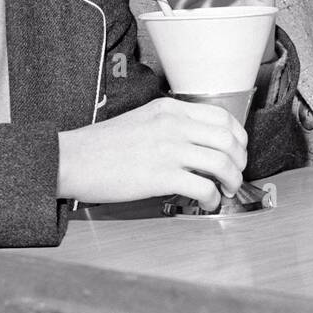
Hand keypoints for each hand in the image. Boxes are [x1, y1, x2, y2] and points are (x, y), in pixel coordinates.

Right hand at [57, 97, 247, 210]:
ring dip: (231, 180)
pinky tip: (206, 203)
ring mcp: (169, 149)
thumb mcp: (142, 120)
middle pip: (229, 139)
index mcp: (170, 109)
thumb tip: (198, 146)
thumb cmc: (102, 146)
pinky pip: (203, 187)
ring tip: (225, 191)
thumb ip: (171, 126)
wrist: (73, 159)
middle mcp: (174, 125)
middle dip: (240, 161)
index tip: (238, 151)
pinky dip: (212, 198)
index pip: (223, 116)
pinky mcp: (161, 176)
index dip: (239, 137)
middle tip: (235, 175)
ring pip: (222, 163)